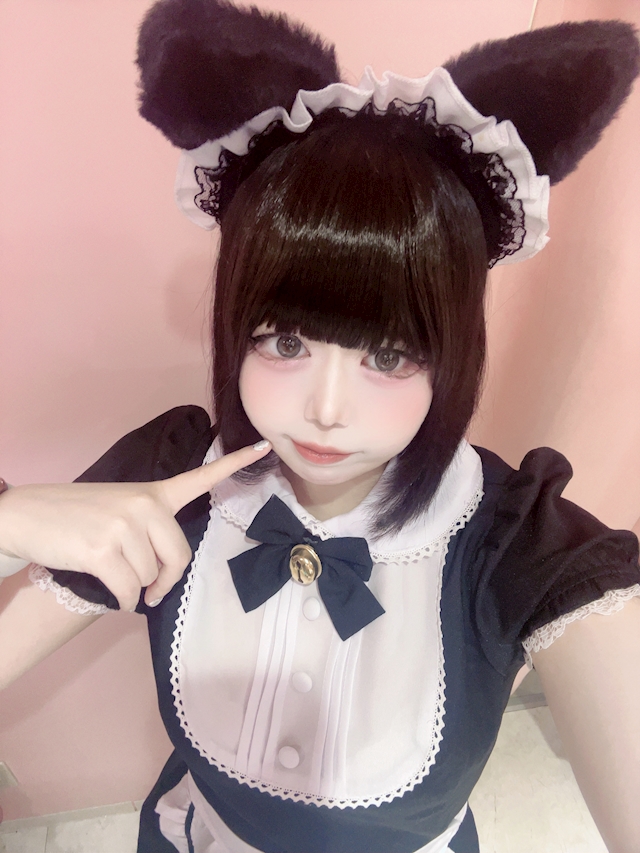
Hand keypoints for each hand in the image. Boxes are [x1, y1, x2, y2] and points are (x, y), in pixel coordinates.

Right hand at [0, 441, 270, 610]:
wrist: (29, 515)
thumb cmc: (78, 517)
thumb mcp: (120, 509)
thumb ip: (150, 530)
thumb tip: (162, 577)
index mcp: (153, 493)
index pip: (201, 477)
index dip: (236, 464)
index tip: (264, 446)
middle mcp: (144, 505)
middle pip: (178, 557)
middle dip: (164, 580)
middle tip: (151, 591)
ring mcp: (123, 526)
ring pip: (150, 578)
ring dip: (135, 587)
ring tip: (112, 571)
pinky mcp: (102, 550)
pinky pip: (128, 591)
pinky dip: (122, 601)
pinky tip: (110, 592)